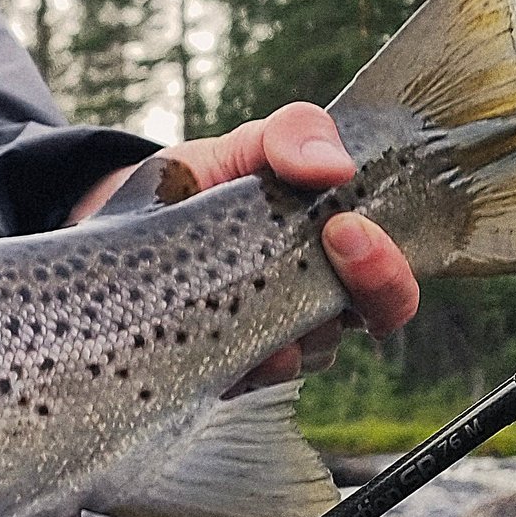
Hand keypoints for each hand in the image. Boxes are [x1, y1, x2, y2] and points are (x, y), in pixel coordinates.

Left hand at [74, 102, 418, 386]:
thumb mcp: (242, 146)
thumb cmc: (199, 186)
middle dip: (372, 285)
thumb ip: (292, 136)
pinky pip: (250, 380)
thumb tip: (334, 166)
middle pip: (378, 316)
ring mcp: (275, 341)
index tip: (346, 225)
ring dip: (291, 324)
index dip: (389, 263)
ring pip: (312, 353)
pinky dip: (240, 359)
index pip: (393, 277)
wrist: (122, 225)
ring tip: (242, 290)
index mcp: (335, 252)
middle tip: (334, 242)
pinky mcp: (225, 370)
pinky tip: (211, 334)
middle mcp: (318, 303)